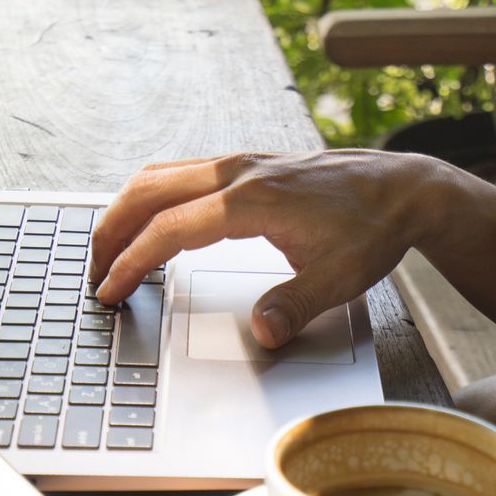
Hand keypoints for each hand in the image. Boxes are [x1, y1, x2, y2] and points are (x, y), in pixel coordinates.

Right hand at [88, 149, 441, 347]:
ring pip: (159, 174)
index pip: (168, 230)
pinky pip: (180, 171)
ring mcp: (239, 162)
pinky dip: (151, 196)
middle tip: (92, 271)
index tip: (108, 290)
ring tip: (110, 249)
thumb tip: (262, 333)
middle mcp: (237, 173)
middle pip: (146, 191)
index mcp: (250, 201)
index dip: (131, 262)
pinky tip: (151, 223)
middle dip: (109, 231)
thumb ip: (296, 306)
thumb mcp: (340, 278)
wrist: (403, 188)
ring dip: (125, 209)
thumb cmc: (372, 229)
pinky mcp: (246, 163)